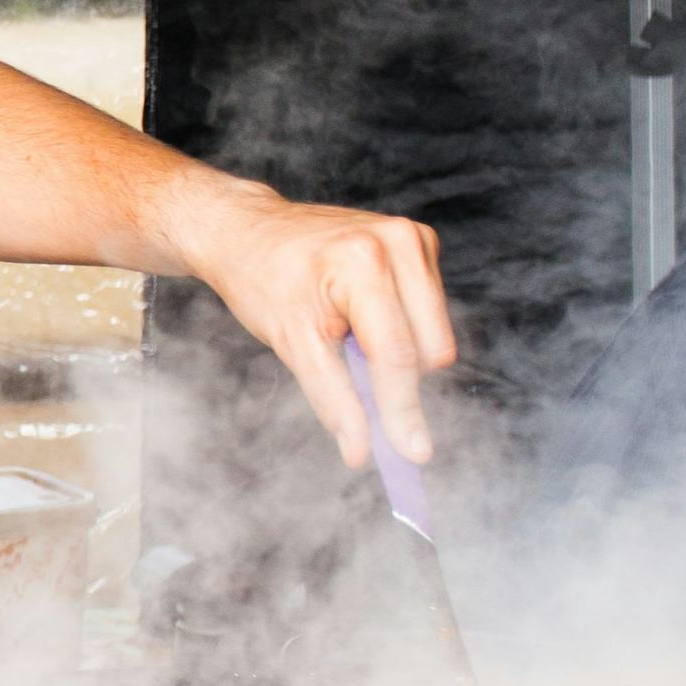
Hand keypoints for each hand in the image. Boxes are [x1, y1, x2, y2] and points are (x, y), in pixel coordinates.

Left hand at [168, 179, 454, 468]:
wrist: (248, 232)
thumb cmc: (261, 282)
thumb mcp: (290, 343)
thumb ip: (331, 398)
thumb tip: (360, 452)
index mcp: (364, 262)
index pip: (395, 353)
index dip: (403, 410)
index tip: (415, 454)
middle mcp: (398, 242)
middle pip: (429, 349)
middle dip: (396, 376)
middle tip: (345, 363)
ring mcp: (414, 238)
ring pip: (436, 335)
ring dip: (399, 350)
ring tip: (348, 330)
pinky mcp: (420, 242)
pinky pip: (430, 312)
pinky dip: (402, 327)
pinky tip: (361, 312)